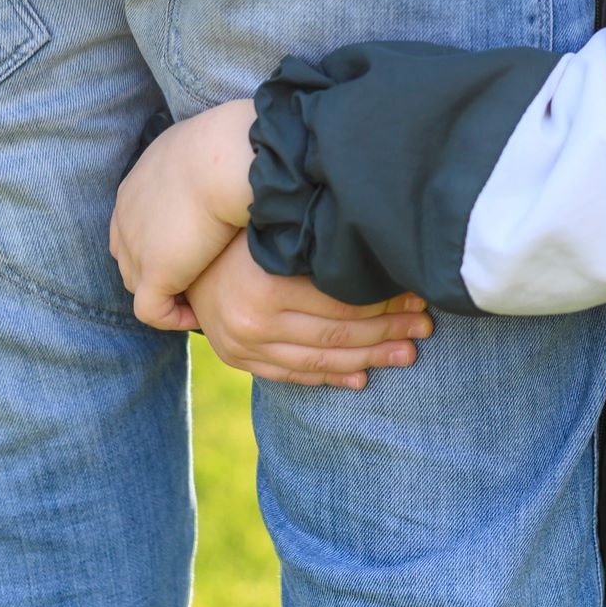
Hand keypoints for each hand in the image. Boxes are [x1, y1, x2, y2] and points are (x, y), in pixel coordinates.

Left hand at [110, 99, 258, 331]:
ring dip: (170, 294)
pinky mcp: (152, 273)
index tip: (197, 250)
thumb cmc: (232, 145)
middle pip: (130, 257)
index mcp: (137, 186)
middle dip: (159, 271)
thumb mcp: (208, 145)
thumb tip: (233, 171)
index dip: (159, 243)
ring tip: (206, 298)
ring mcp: (135, 246)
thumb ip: (207, 163)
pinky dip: (174, 317)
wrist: (228, 157)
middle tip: (200, 279)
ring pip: (139, 285)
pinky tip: (202, 314)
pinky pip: (152, 311)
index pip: (133, 226)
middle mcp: (126, 216)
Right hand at [186, 237, 432, 389]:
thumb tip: (387, 249)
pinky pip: (292, 376)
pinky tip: (362, 377)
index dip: (387, 304)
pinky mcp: (237, 358)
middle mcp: (252, 322)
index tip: (419, 297)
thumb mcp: (279, 229)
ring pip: (320, 361)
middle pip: (337, 335)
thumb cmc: (240, 227)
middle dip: (389, 332)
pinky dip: (330, 379)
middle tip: (425, 327)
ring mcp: (243, 346)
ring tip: (408, 352)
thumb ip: (320, 245)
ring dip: (370, 358)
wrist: (180, 248)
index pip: (343, 305)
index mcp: (267, 286)